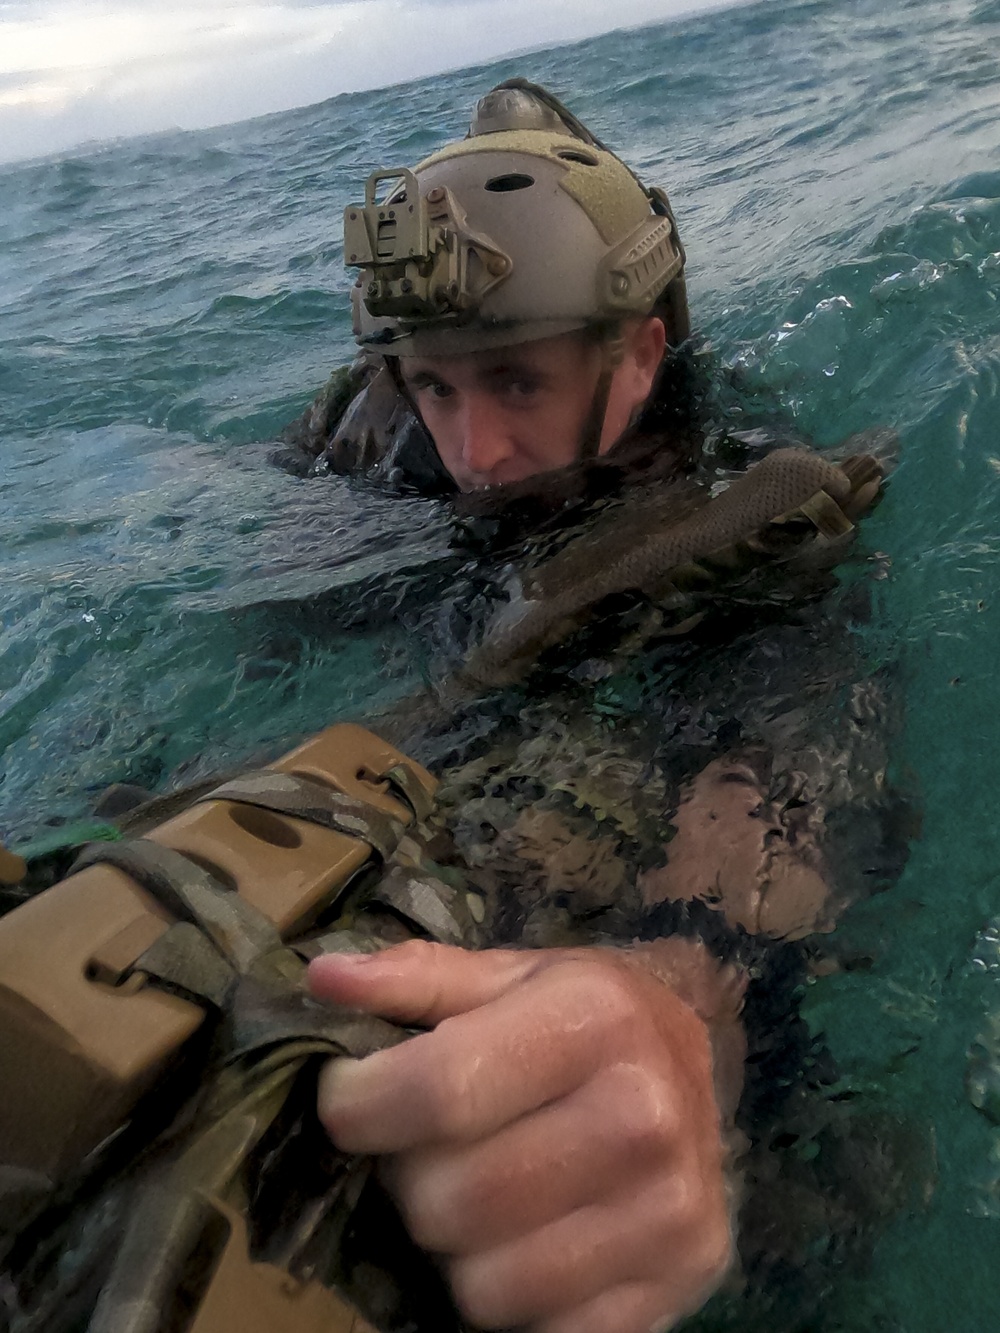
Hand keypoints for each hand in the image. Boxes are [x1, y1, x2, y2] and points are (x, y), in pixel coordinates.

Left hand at [308, 940, 742, 1332]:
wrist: (696, 1064)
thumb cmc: (580, 1015)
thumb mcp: (506, 976)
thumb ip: (415, 978)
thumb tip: (324, 979)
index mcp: (594, 1016)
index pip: (438, 1089)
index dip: (358, 1105)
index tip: (347, 1101)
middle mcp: (643, 1111)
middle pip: (450, 1201)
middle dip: (411, 1179)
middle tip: (432, 1150)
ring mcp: (671, 1209)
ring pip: (484, 1287)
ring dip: (459, 1249)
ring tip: (482, 1195)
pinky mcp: (684, 1281)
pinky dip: (515, 1298)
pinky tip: (531, 1237)